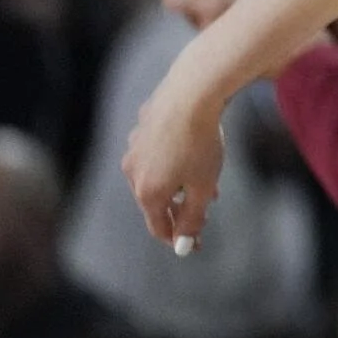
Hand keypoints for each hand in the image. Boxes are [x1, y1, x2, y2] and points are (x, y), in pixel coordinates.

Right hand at [122, 80, 225, 253]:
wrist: (190, 93)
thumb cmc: (200, 143)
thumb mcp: (203, 186)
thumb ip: (193, 216)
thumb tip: (185, 242)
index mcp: (147, 192)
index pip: (158, 226)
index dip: (177, 237)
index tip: (194, 243)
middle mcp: (133, 172)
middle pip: (155, 200)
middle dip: (179, 206)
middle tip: (204, 208)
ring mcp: (134, 147)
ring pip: (157, 172)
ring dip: (179, 180)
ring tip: (205, 178)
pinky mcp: (141, 126)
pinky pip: (158, 149)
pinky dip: (174, 156)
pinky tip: (192, 147)